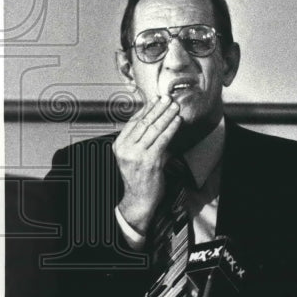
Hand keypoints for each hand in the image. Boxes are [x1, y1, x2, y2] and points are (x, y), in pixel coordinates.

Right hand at [113, 96, 181, 233]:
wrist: (139, 198)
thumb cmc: (138, 176)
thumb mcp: (133, 155)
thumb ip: (140, 139)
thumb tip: (154, 118)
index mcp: (119, 145)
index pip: (133, 122)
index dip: (146, 108)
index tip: (156, 99)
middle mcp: (125, 149)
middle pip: (144, 122)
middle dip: (157, 108)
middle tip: (167, 98)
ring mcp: (137, 155)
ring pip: (154, 129)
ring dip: (166, 115)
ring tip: (175, 107)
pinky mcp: (150, 160)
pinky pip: (163, 140)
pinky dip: (171, 128)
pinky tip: (177, 121)